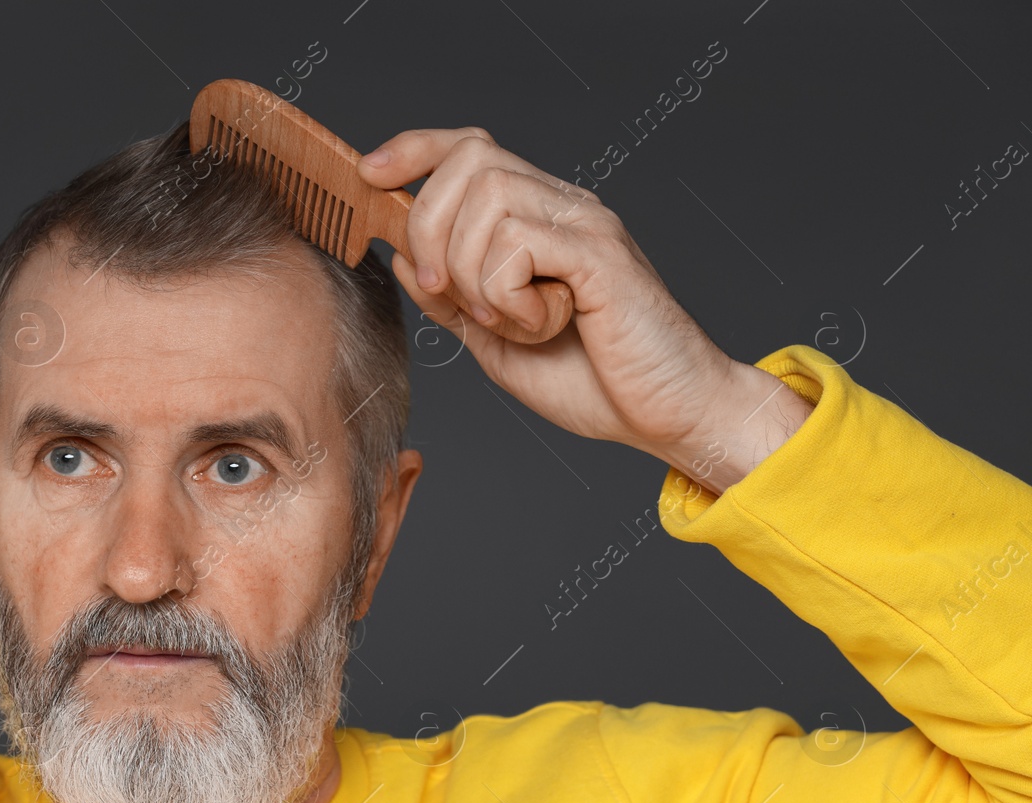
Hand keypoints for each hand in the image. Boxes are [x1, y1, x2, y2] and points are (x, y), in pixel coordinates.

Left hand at [357, 127, 810, 493]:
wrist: (670, 414)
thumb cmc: (594, 380)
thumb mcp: (497, 342)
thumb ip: (451, 299)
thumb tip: (400, 255)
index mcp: (538, 218)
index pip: (470, 148)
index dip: (416, 149)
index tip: (372, 173)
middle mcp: (563, 206)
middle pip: (468, 161)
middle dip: (429, 227)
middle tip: (443, 291)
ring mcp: (585, 225)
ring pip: (487, 202)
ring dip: (473, 274)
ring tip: (511, 321)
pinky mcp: (600, 256)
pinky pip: (520, 244)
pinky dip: (509, 295)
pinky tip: (543, 325)